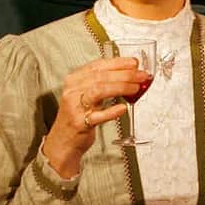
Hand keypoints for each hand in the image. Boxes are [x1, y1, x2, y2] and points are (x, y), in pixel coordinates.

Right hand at [40, 56, 151, 178]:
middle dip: (125, 75)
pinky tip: (122, 108)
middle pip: (101, 77)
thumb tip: (129, 74)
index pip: (98, 65)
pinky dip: (111, 111)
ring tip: (135, 88)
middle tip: (141, 76)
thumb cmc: (78, 117)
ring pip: (99, 90)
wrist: (63, 141)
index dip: (118, 63)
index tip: (134, 63)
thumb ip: (104, 84)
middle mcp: (73, 91)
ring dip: (120, 87)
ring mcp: (75, 107)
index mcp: (74, 80)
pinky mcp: (80, 123)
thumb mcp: (87, 95)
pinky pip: (98, 116)